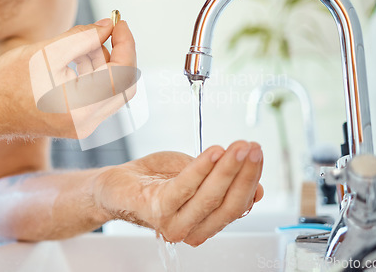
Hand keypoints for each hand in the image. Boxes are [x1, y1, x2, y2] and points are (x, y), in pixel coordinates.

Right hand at [0, 18, 135, 138]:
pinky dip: (94, 73)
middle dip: (118, 52)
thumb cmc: (9, 80)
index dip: (126, 45)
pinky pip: (98, 94)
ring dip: (103, 61)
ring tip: (79, 44)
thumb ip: (84, 37)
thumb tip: (109, 25)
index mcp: (81, 107)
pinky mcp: (79, 122)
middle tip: (107, 29)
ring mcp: (84, 125)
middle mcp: (88, 122)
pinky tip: (76, 58)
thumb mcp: (48, 51)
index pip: (123, 74)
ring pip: (111, 87)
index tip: (119, 22)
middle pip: (123, 83)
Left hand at [95, 141, 263, 246]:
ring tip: (238, 147)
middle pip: (228, 204)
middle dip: (244, 173)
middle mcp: (191, 228)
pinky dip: (201, 169)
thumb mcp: (195, 176)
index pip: (238, 205)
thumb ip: (223, 183)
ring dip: (227, 169)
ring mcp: (173, 222)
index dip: (251, 179)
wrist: (118, 183)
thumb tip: (258, 190)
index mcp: (205, 222)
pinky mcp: (155, 208)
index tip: (257, 153)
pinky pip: (183, 188)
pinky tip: (214, 152)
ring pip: (209, 197)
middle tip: (253, 148)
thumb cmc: (155, 180)